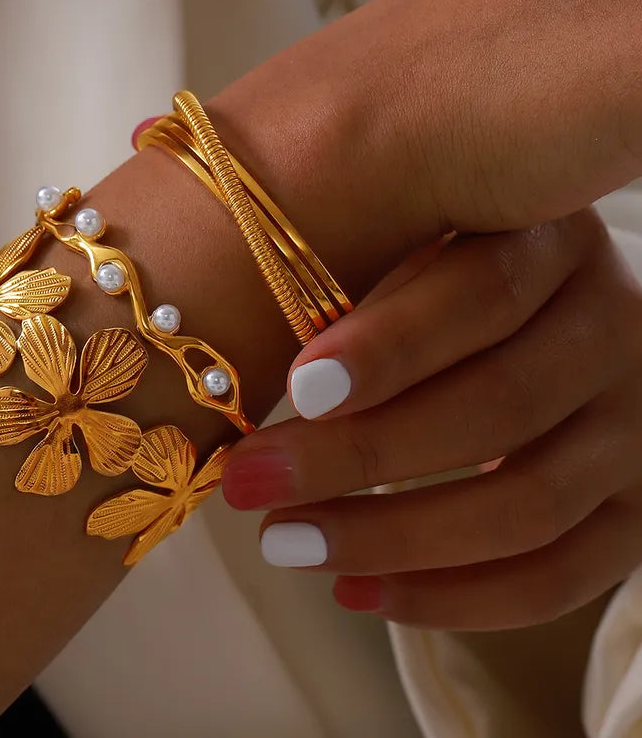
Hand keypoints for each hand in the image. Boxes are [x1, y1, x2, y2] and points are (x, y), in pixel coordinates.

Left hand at [222, 209, 641, 630]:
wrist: (553, 329)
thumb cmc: (447, 285)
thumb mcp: (416, 250)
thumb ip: (361, 287)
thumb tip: (244, 368)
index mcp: (553, 244)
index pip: (485, 293)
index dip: (391, 348)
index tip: (295, 392)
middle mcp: (616, 330)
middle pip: (500, 407)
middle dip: (360, 456)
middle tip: (251, 483)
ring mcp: (638, 428)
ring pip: (528, 506)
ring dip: (392, 538)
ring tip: (287, 542)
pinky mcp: (638, 511)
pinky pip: (559, 580)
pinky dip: (452, 600)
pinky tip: (356, 591)